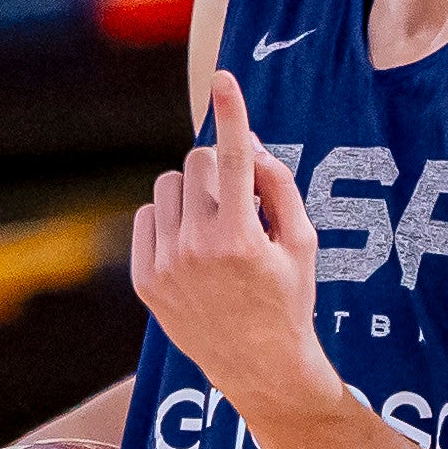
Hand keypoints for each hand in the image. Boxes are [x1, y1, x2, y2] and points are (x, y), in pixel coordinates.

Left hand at [128, 68, 323, 402]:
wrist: (260, 370)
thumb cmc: (289, 300)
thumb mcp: (302, 243)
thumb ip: (279, 186)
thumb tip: (248, 145)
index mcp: (241, 238)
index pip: (235, 159)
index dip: (232, 114)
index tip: (224, 78)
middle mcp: (197, 249)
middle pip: (199, 162)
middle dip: (221, 171)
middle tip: (242, 207)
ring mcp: (165, 265)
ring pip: (169, 185)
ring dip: (193, 194)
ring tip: (215, 230)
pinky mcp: (145, 279)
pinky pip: (147, 216)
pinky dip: (169, 221)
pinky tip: (191, 250)